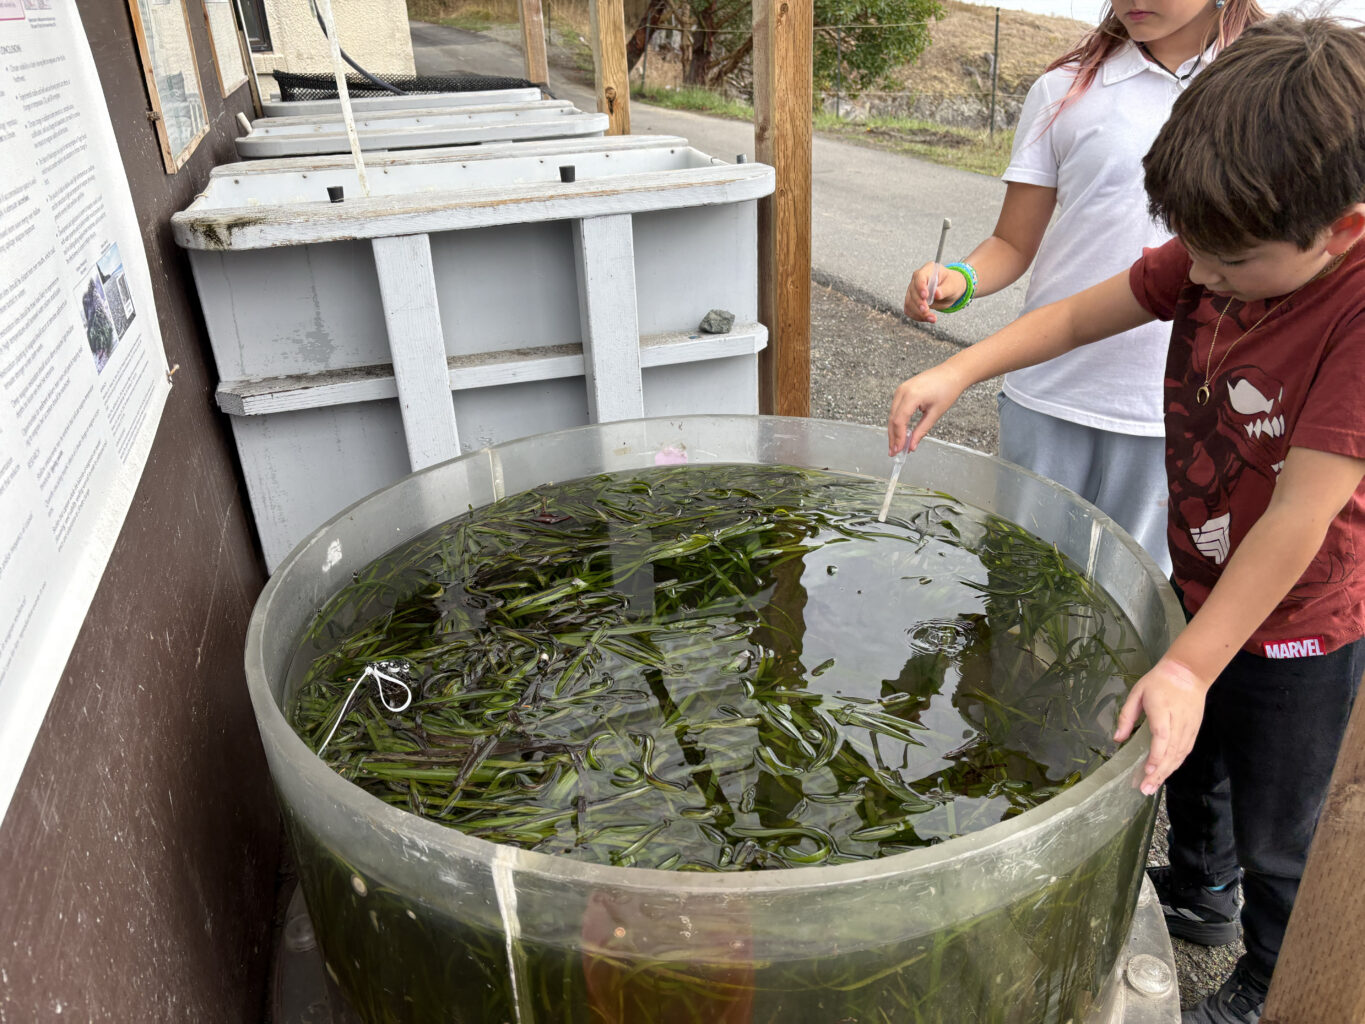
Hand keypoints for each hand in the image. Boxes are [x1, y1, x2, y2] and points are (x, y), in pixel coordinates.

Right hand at [887, 364, 965, 455]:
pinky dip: (897, 421)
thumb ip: (922, 430)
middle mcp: (902, 391)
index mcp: (911, 396)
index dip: (898, 438)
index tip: (899, 450)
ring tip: (897, 445)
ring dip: (894, 430)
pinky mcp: (902, 391)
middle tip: (894, 452)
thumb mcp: (935, 413)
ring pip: (892, 415)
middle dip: (893, 437)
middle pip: (892, 419)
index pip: (899, 421)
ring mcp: (900, 390)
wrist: (951, 373)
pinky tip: (900, 432)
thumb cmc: (947, 389)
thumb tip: (912, 445)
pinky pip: (896, 409)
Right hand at [902, 262, 964, 322]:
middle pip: (913, 291)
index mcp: (929, 270)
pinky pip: (909, 309)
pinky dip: (916, 316)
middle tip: (927, 311)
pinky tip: (927, 318)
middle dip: (919, 303)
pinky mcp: (912, 300)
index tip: (925, 296)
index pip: (920, 276)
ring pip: (909, 302)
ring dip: (918, 313)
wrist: (950, 290)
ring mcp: (913, 289)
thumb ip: (945, 289)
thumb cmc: (952, 284)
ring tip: (932, 318)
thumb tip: (936, 293)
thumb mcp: (953, 285)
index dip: (920, 287)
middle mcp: (918, 279)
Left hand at [1113, 658, 1209, 796]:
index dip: (1156, 754)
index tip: (1148, 770)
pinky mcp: (1194, 731)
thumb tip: (1117, 739)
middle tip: (1145, 789)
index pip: (1162, 735)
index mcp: (1162, 709)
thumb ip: (1127, 716)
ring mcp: (1189, 727)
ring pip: (1179, 754)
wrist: (1189, 673)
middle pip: (1171, 751)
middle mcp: (1178, 721)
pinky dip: (1175, 764)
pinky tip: (1165, 774)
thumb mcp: (1137, 693)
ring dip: (1166, 772)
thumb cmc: (1159, 682)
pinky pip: (1185, 751)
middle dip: (1158, 772)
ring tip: (1152, 787)